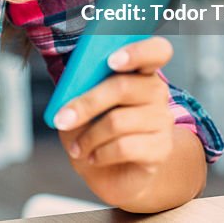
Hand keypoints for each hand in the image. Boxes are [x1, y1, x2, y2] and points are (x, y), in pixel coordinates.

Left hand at [52, 37, 175, 205]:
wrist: (112, 172)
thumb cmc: (95, 129)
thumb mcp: (81, 104)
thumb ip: (79, 87)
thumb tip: (69, 85)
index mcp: (139, 70)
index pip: (155, 50)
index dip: (137, 51)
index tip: (111, 60)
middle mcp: (156, 91)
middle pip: (123, 87)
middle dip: (85, 104)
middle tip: (61, 120)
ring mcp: (162, 120)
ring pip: (118, 121)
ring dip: (88, 137)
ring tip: (78, 147)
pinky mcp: (161, 148)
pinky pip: (124, 147)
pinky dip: (100, 154)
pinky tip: (94, 157)